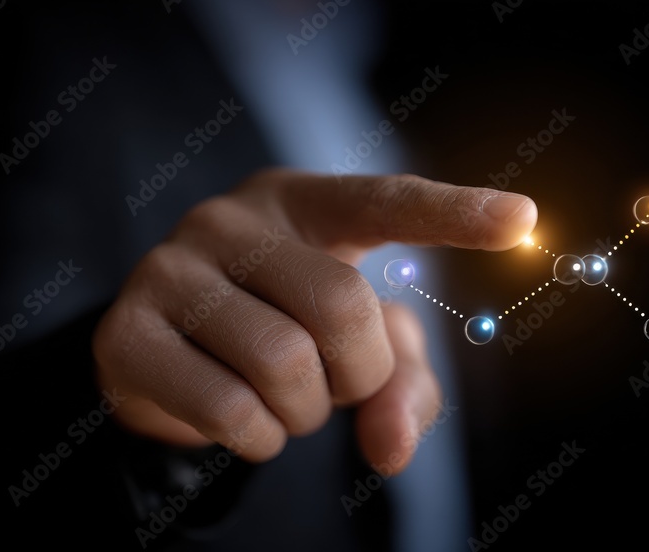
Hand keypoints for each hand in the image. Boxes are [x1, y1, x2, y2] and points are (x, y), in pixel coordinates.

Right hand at [91, 169, 536, 469]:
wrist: (165, 352)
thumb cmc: (279, 330)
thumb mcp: (354, 346)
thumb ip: (401, 384)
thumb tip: (392, 448)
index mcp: (302, 203)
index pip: (384, 199)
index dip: (455, 211)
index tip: (522, 220)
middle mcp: (230, 219)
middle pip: (344, 306)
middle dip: (358, 372)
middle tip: (333, 380)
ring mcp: (169, 269)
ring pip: (285, 364)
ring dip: (306, 411)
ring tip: (284, 397)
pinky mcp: (126, 333)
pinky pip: (230, 411)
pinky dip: (259, 439)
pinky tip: (245, 420)